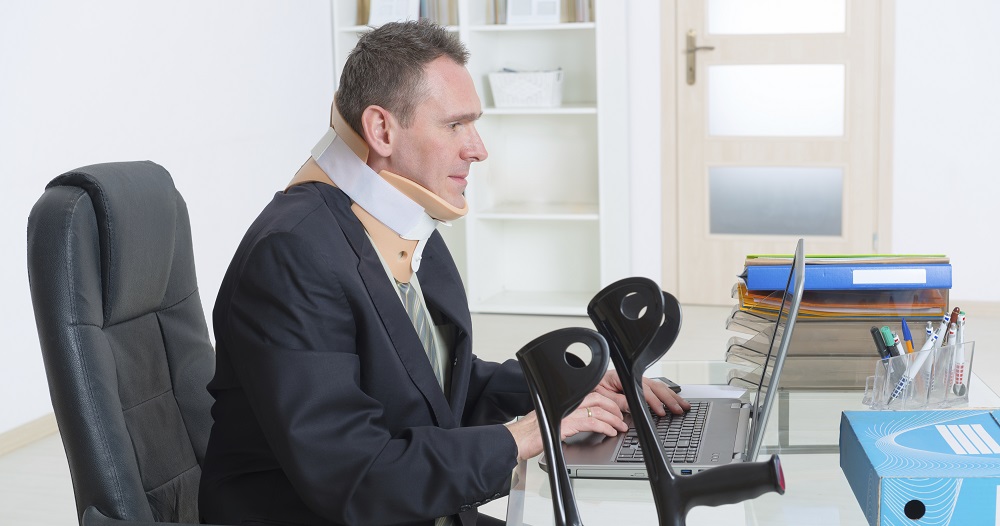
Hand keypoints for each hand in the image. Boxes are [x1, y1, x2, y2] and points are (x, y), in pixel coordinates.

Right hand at [505, 392, 628, 461]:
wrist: (517, 440)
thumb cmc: (530, 433)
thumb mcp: (551, 421)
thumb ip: (566, 418)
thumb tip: (582, 422)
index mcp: (563, 401)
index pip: (590, 394)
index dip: (606, 400)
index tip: (616, 408)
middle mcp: (566, 403)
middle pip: (597, 398)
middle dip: (613, 407)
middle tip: (621, 417)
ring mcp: (566, 412)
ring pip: (597, 409)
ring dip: (612, 418)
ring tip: (620, 426)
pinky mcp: (566, 424)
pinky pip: (591, 422)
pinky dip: (604, 426)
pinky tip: (610, 431)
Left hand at [594, 370, 689, 416]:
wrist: (590, 380)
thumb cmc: (595, 388)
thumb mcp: (603, 395)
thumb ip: (618, 401)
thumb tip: (634, 407)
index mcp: (623, 378)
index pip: (643, 391)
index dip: (653, 402)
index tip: (661, 412)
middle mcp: (633, 378)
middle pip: (656, 388)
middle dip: (670, 399)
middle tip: (680, 410)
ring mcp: (638, 381)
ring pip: (660, 388)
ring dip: (673, 397)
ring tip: (684, 405)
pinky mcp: (640, 385)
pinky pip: (657, 390)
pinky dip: (668, 395)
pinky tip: (675, 400)